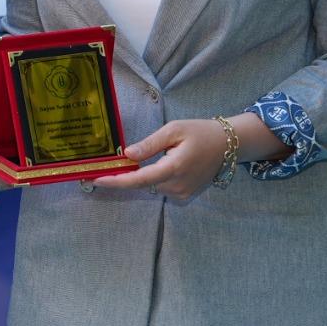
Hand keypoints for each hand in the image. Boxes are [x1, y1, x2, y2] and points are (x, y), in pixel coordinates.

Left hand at [97, 118, 230, 201]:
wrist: (229, 145)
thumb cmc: (200, 132)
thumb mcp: (174, 130)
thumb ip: (149, 144)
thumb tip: (127, 155)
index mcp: (174, 168)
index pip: (139, 179)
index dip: (116, 181)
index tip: (97, 179)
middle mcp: (177, 185)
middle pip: (142, 183)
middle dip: (126, 174)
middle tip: (111, 163)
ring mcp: (182, 193)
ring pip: (151, 185)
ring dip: (144, 174)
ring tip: (158, 154)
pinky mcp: (185, 195)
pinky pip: (161, 187)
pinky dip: (155, 177)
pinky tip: (163, 162)